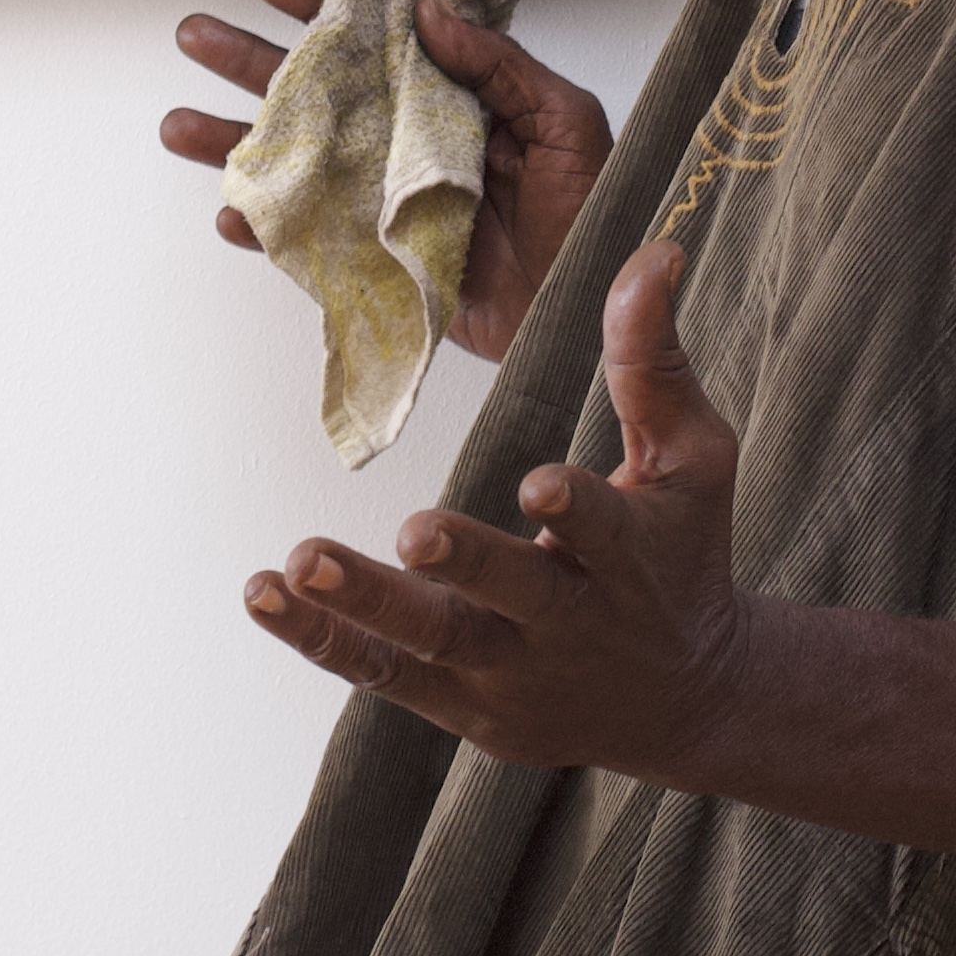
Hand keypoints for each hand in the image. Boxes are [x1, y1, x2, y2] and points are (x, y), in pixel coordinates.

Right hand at [161, 0, 612, 358]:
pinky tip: (234, 215)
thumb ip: (499, 64)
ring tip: (181, 125)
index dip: (323, 3)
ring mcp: (387, 199)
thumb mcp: (566, 120)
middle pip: (318, 91)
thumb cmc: (596, 211)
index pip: (377, 35)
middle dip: (251, 61)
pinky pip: (309, 242)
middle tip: (197, 34)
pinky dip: (267, 232)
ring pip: (298, 161)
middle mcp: (411, 140)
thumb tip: (430, 12)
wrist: (597, 309)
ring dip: (235, 143)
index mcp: (454, 95)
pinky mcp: (378, 259)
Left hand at [247, 245, 750, 777]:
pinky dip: (319, 637)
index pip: (604, 532)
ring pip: (428, 642)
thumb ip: (653, 362)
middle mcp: (568, 623)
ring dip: (362, 605)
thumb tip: (653, 251)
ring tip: (297, 563)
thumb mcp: (692, 460)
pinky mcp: (459, 704)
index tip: (542, 485)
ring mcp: (509, 671)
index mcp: (631, 560)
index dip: (575, 510)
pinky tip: (263, 594)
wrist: (682, 701)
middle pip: (510, 595)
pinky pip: (381, 671)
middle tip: (415, 534)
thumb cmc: (681, 557)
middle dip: (465, 565)